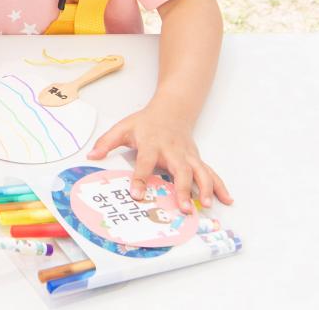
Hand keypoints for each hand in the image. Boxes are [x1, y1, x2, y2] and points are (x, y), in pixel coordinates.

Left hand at [88, 106, 232, 211]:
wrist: (171, 110)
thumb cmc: (145, 122)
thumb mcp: (122, 127)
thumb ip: (106, 142)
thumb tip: (91, 156)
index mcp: (152, 143)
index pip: (145, 161)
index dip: (140, 178)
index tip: (136, 195)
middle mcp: (173, 150)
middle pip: (180, 169)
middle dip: (182, 188)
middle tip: (183, 208)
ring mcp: (188, 155)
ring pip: (200, 171)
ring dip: (205, 188)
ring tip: (205, 205)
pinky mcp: (197, 159)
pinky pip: (210, 172)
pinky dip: (220, 186)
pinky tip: (227, 199)